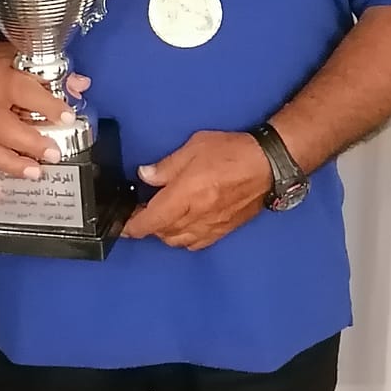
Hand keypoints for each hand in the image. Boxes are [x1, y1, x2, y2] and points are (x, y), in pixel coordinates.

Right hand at [0, 48, 91, 208]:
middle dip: (28, 143)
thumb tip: (80, 85)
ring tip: (34, 173)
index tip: (68, 116)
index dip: (48, 106)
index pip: (24, 91)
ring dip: (10, 164)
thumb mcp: (23, 60)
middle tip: (52, 153)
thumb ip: (54, 76)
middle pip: (1, 127)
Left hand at [123, 129, 270, 250]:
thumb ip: (167, 166)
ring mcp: (211, 226)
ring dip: (164, 232)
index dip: (131, 226)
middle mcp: (196, 216)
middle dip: (147, 225)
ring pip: (177, 241)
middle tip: (142, 209)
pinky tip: (183, 225)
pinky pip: (196, 243)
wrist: (268, 165)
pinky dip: (183, 238)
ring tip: (162, 215)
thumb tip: (145, 176)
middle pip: (161, 233)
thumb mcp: (194, 147)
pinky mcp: (223, 230)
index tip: (121, 223)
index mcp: (185, 195)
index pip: (150, 221)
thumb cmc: (232, 152)